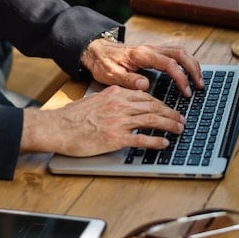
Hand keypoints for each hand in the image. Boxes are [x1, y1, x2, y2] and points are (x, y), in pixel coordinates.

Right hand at [21, 85, 186, 155]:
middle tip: (181, 120)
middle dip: (171, 113)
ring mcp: (119, 121)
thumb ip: (114, 100)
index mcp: (116, 94)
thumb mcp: (96, 100)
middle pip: (154, 107)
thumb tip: (129, 104)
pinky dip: (156, 141)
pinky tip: (165, 143)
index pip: (146, 97)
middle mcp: (120, 105)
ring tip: (179, 129)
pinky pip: (142, 139)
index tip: (170, 109)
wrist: (56, 128)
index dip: (162, 104)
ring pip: (152, 120)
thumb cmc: (72, 117)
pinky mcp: (115, 138)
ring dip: (169, 124)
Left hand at [80, 39, 203, 95]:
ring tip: (199, 80)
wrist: (95, 51)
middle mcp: (150, 49)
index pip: (169, 64)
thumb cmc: (103, 63)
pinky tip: (188, 73)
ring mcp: (153, 49)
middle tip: (200, 85)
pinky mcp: (154, 52)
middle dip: (194, 69)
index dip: (181, 78)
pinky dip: (186, 62)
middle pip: (181, 54)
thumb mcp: (110, 75)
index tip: (186, 92)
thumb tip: (145, 85)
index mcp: (142, 55)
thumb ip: (128, 80)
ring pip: (180, 52)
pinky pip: (175, 54)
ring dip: (192, 64)